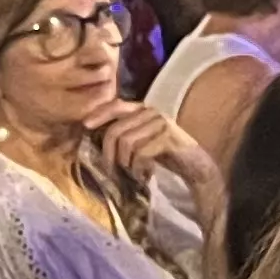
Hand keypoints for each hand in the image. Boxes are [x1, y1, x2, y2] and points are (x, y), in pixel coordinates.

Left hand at [83, 102, 218, 197]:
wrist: (195, 167)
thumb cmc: (164, 156)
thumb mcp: (140, 142)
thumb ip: (122, 133)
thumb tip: (93, 134)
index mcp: (142, 110)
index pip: (115, 105)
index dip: (98, 114)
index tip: (84, 126)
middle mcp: (151, 112)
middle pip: (116, 130)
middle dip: (110, 154)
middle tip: (113, 169)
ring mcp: (161, 123)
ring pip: (126, 142)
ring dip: (126, 163)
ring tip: (134, 172)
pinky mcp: (169, 137)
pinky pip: (141, 152)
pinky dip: (139, 168)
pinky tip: (146, 173)